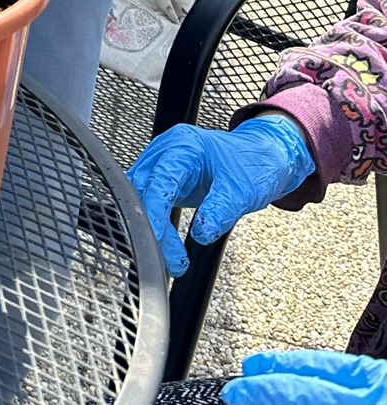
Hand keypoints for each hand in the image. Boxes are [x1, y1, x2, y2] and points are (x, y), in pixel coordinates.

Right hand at [128, 115, 314, 276]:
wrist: (263, 158)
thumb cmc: (254, 164)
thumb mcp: (242, 190)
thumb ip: (221, 210)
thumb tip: (201, 233)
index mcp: (184, 145)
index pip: (160, 180)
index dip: (155, 212)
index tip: (156, 239)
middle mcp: (167, 151)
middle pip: (145, 190)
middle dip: (153, 227)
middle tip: (170, 259)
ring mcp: (163, 164)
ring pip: (142, 197)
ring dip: (152, 227)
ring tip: (169, 257)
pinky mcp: (165, 178)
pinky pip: (150, 200)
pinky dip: (156, 223)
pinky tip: (164, 241)